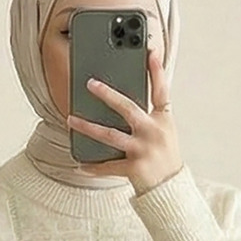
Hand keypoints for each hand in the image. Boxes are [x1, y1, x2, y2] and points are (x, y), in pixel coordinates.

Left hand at [67, 43, 182, 195]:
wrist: (170, 189)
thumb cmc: (165, 158)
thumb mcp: (164, 133)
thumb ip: (149, 116)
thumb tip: (121, 102)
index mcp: (163, 120)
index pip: (160, 91)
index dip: (156, 71)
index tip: (150, 52)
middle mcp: (154, 132)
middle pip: (128, 108)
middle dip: (107, 94)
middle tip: (90, 84)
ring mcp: (143, 150)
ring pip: (110, 135)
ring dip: (87, 127)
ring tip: (70, 119)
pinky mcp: (134, 168)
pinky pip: (109, 166)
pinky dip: (94, 167)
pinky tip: (80, 164)